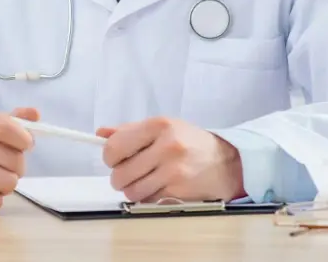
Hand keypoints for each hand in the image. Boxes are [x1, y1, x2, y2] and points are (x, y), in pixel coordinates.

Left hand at [96, 117, 243, 203]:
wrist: (228, 162)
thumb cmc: (190, 142)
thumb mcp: (163, 127)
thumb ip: (130, 130)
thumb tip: (100, 134)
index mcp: (159, 126)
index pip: (115, 146)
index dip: (109, 156)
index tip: (114, 159)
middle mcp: (167, 147)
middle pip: (120, 173)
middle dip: (119, 176)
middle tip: (129, 172)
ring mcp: (174, 171)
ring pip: (131, 191)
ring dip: (133, 189)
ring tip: (145, 180)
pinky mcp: (180, 192)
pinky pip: (148, 201)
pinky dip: (148, 197)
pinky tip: (160, 187)